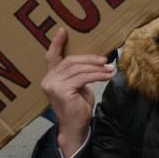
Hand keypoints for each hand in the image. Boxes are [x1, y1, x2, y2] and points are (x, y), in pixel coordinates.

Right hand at [42, 28, 114, 157]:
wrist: (75, 127)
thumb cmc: (78, 107)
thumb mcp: (79, 85)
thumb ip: (80, 73)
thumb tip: (97, 59)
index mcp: (51, 76)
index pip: (51, 56)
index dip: (56, 43)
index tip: (63, 30)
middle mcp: (48, 79)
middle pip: (70, 61)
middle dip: (90, 59)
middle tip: (106, 60)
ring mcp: (53, 85)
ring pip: (78, 69)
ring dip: (97, 68)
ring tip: (110, 69)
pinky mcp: (61, 91)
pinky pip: (83, 78)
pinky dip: (97, 75)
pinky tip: (106, 76)